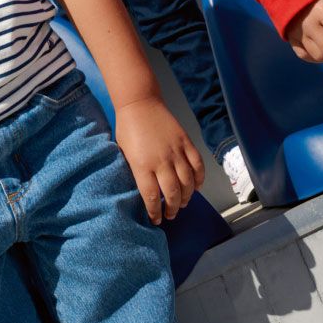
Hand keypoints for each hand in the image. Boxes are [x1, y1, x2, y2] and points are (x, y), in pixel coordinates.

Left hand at [115, 95, 204, 223]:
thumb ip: (133, 172)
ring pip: (188, 182)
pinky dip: (199, 179)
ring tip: (182, 204)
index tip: (155, 220)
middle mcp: (161, 160)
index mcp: (142, 164)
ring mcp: (176, 151)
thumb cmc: (127, 128)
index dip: (154, 212)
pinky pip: (198, 165)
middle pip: (172, 193)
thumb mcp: (123, 153)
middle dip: (172, 209)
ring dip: (186, 197)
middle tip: (170, 214)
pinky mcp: (186, 142)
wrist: (140, 103)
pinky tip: (195, 187)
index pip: (151, 196)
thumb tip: (141, 191)